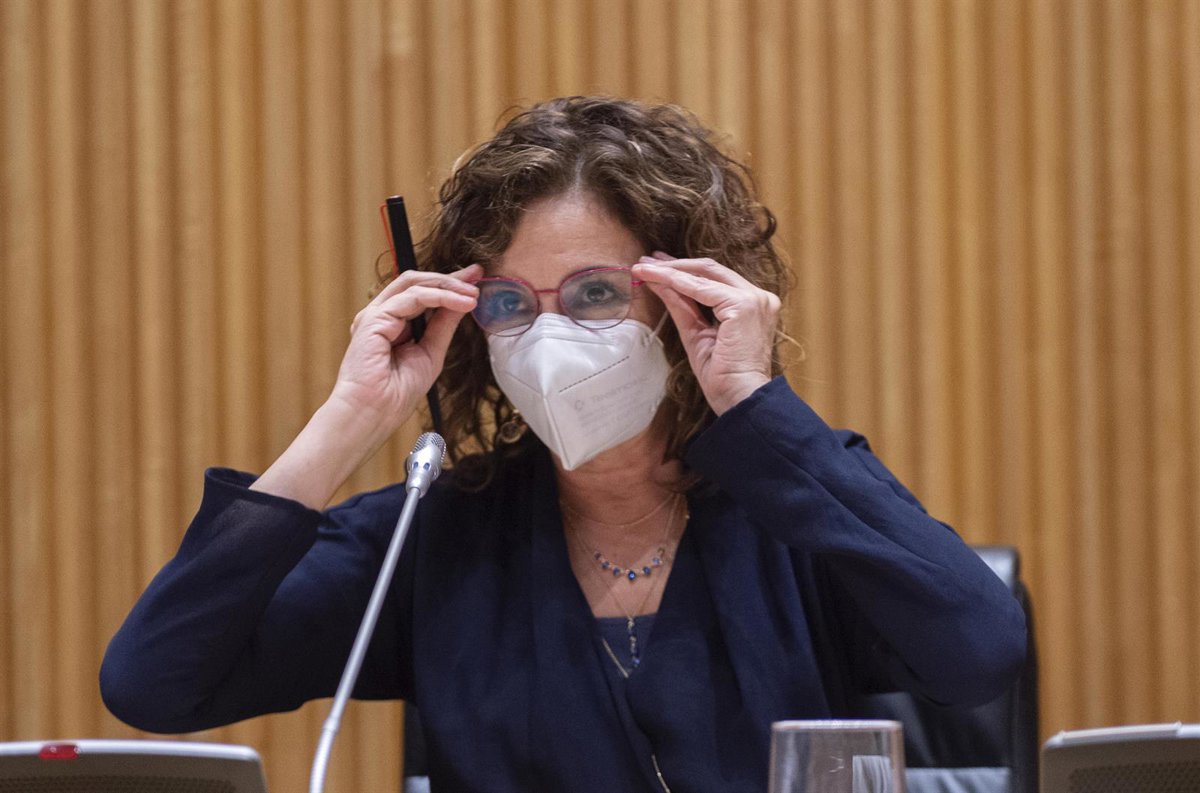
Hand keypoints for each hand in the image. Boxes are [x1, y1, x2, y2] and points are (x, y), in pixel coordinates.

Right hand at [329, 264, 481, 429]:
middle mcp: (382, 315)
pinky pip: (412, 297)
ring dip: (448, 286)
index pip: (422, 293)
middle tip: (476, 275)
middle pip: (416, 282)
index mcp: (393, 323)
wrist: (375, 412)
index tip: (475, 278)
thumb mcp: (431, 352)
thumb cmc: (397, 392)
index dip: (449, 284)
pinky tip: (460, 302)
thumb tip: (463, 303)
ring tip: (473, 294)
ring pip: (414, 284)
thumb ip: (443, 325)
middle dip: (449, 277)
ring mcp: (376, 314)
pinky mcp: (374, 318)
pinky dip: (440, 297)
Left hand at [631, 253, 778, 414]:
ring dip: (671, 270)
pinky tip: (655, 279)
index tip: (657, 267)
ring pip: (705, 273)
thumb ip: (682, 306)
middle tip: (646, 262)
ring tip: (644, 269)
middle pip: (711, 269)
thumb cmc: (722, 377)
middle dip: (675, 265)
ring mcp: (754, 299)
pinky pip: (702, 288)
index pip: (715, 279)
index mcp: (752, 305)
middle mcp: (759, 297)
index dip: (684, 271)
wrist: (739, 398)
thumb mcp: (696, 334)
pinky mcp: (744, 305)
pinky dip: (676, 282)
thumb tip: (660, 284)